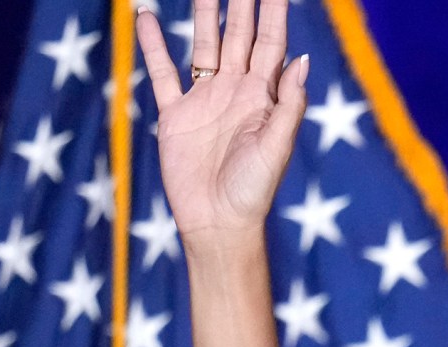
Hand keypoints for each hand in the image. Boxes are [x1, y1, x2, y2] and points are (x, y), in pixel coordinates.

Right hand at [139, 0, 310, 253]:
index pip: (270, 41)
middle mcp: (235, 90)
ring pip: (203, 44)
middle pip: (238, 33)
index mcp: (263, 96)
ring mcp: (204, 99)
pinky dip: (153, 44)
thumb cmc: (253, 192)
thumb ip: (289, 105)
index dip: (273, 10)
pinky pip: (162, 72)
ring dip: (202, 13)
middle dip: (239, 2)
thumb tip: (302, 60)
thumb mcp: (277, 149)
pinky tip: (145, 16)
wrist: (217, 224)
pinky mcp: (175, 114)